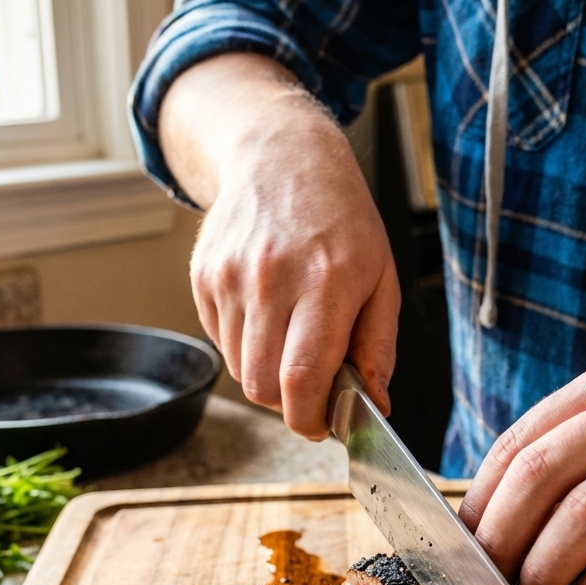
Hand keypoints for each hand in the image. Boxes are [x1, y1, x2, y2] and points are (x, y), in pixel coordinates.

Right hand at [161, 53, 399, 438]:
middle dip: (289, 403)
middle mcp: (271, 280)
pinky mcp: (203, 278)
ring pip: (239, 369)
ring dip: (267, 373)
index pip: (303, 377)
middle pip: (262, 386)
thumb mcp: (381, 279)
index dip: (309, 418)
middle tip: (313, 387)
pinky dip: (246, 345)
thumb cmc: (342, 221)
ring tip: (292, 335)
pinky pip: (221, 341)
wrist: (282, 158)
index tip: (322, 426)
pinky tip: (268, 312)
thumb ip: (378, 348)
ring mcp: (229, 278)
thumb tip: (375, 406)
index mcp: (325, 282)